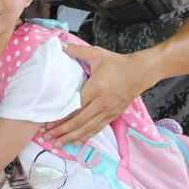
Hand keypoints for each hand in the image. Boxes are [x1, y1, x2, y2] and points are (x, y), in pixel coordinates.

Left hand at [39, 44, 153, 145]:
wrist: (141, 72)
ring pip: (87, 128)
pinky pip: (97, 129)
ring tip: (57, 143)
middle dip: (62, 131)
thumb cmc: (117, 63)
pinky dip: (85, 136)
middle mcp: (102, 103)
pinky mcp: (113, 115)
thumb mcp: (97, 54)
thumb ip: (77, 51)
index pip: (75, 106)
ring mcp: (108, 111)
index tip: (47, 122)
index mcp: (96, 88)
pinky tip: (76, 141)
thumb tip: (60, 46)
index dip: (60, 116)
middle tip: (47, 136)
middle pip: (79, 121)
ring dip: (71, 137)